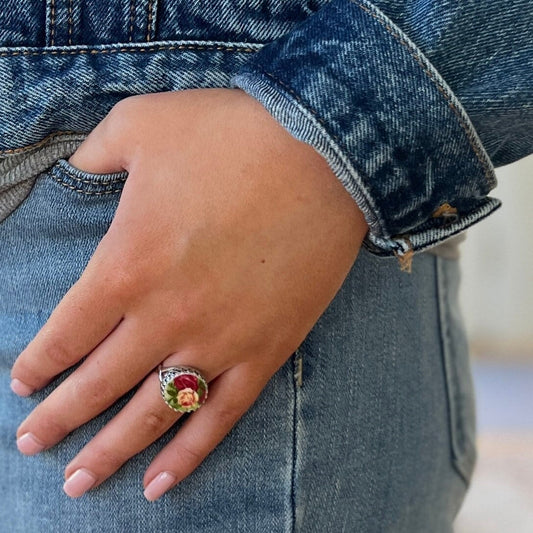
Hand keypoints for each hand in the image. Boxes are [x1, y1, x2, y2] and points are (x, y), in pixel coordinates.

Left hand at [10, 88, 367, 499]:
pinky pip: (218, 416)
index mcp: (126, 265)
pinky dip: (186, 454)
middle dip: (57, 419)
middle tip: (30, 444)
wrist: (323, 152)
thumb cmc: (232, 134)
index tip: (23, 383)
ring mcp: (218, 340)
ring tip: (77, 482)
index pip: (65, 334)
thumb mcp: (143, 124)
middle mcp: (165, 316)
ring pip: (152, 413)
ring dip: (109, 451)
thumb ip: (97, 153)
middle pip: (98, 385)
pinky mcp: (266, 349)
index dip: (38, 364)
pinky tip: (159, 483)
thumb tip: (81, 167)